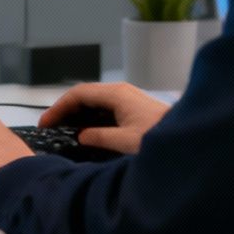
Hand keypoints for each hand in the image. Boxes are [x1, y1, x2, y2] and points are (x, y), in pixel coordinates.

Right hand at [41, 82, 169, 153]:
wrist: (188, 137)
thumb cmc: (159, 137)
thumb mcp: (125, 141)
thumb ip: (99, 137)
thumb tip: (81, 135)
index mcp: (116, 94)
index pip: (79, 94)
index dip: (59, 107)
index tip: (46, 123)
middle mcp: (120, 92)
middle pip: (85, 95)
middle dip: (65, 110)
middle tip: (50, 128)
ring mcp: (128, 99)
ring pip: (94, 101)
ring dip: (77, 114)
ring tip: (63, 131)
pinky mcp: (133, 108)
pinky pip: (105, 108)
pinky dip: (90, 117)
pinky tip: (86, 131)